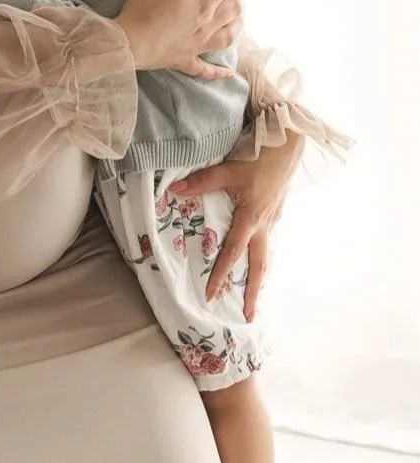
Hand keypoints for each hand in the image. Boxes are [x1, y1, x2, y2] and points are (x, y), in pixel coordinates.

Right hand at [115, 0, 241, 79]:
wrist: (128, 43)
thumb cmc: (146, 9)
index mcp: (205, 5)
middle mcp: (207, 27)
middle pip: (234, 8)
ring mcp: (196, 46)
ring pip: (228, 36)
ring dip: (238, 23)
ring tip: (238, 12)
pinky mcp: (182, 60)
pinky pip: (205, 69)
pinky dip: (219, 72)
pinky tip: (228, 73)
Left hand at [170, 131, 302, 319]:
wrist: (287, 146)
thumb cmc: (258, 158)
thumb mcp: (227, 170)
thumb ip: (201, 182)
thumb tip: (175, 190)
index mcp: (251, 218)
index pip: (233, 252)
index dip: (222, 274)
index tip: (212, 293)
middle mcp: (264, 225)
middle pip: (259, 266)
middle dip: (254, 293)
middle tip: (249, 316)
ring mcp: (273, 221)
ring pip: (266, 255)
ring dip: (259, 277)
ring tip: (252, 297)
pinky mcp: (276, 214)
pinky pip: (267, 242)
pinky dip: (261, 257)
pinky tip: (254, 260)